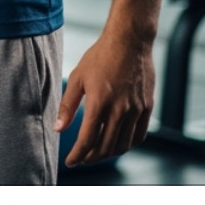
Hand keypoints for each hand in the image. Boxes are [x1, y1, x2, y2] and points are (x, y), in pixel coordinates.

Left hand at [57, 32, 155, 167]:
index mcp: (100, 103)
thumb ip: (67, 106)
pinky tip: (117, 144)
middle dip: (91, 157)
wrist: (129, 42)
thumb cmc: (100, 57)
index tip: (71, 161)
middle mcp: (120, 110)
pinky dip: (127, 144)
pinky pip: (139, 135)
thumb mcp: (77, 78)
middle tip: (81, 159)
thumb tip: (58, 128)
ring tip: (96, 153)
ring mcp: (136, 110)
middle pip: (106, 146)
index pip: (87, 139)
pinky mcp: (147, 107)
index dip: (78, 154)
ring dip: (109, 154)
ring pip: (123, 144)